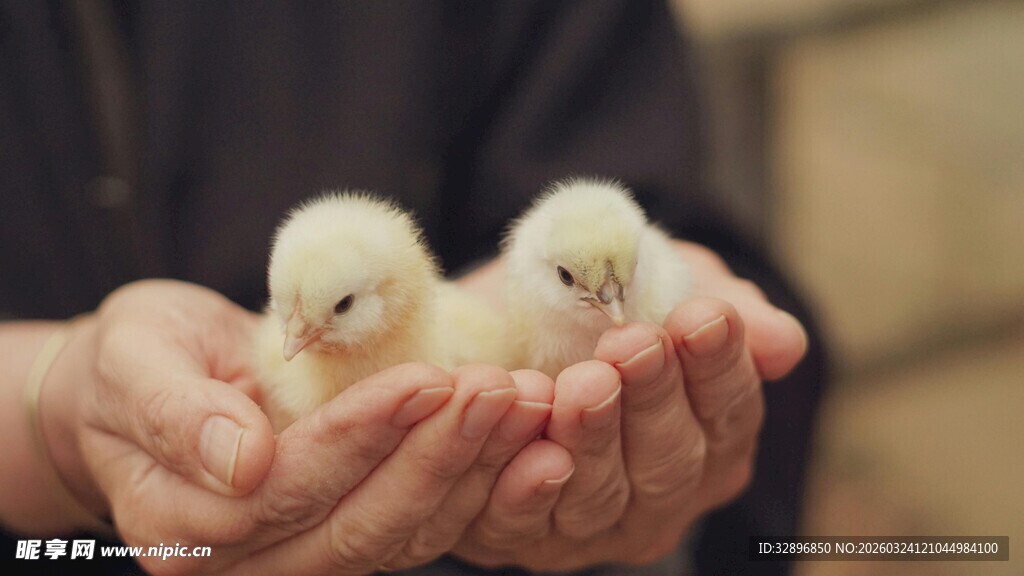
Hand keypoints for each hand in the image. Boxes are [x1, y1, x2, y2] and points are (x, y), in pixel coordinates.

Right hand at [41, 279, 531, 573]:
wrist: (149, 386)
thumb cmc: (136, 362)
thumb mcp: (136, 360)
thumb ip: (178, 412)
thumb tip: (242, 463)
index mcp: (183, 524)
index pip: (287, 489)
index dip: (362, 436)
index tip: (430, 378)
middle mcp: (248, 562)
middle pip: (358, 526)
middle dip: (439, 455)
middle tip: (503, 389)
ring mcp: (301, 557)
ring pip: (403, 535)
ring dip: (475, 470)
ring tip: (528, 404)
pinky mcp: (346, 535)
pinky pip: (420, 524)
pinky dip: (478, 482)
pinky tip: (524, 435)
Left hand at [450, 242, 806, 569]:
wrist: (498, 328)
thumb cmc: (598, 308)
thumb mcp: (663, 287)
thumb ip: (724, 309)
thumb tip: (784, 343)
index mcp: (712, 439)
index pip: (729, 411)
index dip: (717, 365)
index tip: (701, 315)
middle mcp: (663, 497)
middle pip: (670, 461)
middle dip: (652, 399)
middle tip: (633, 344)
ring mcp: (594, 526)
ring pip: (601, 497)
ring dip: (592, 440)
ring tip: (579, 385)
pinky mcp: (522, 536)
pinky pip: (521, 523)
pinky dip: (522, 485)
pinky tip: (525, 438)